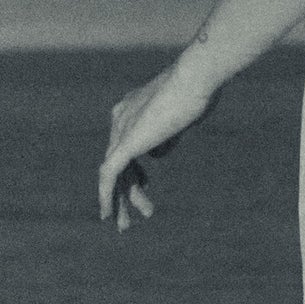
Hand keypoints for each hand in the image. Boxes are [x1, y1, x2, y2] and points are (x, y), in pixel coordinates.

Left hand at [97, 61, 215, 230]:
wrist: (195, 79)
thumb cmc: (198, 91)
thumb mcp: (182, 118)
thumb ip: (168, 135)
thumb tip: (158, 153)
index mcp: (132, 109)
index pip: (128, 144)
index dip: (135, 168)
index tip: (146, 185)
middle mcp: (121, 118)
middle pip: (118, 161)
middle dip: (126, 189)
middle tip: (134, 214)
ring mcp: (121, 130)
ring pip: (114, 173)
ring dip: (123, 200)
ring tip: (129, 224)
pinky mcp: (125, 143)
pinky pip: (109, 175)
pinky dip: (106, 195)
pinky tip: (107, 214)